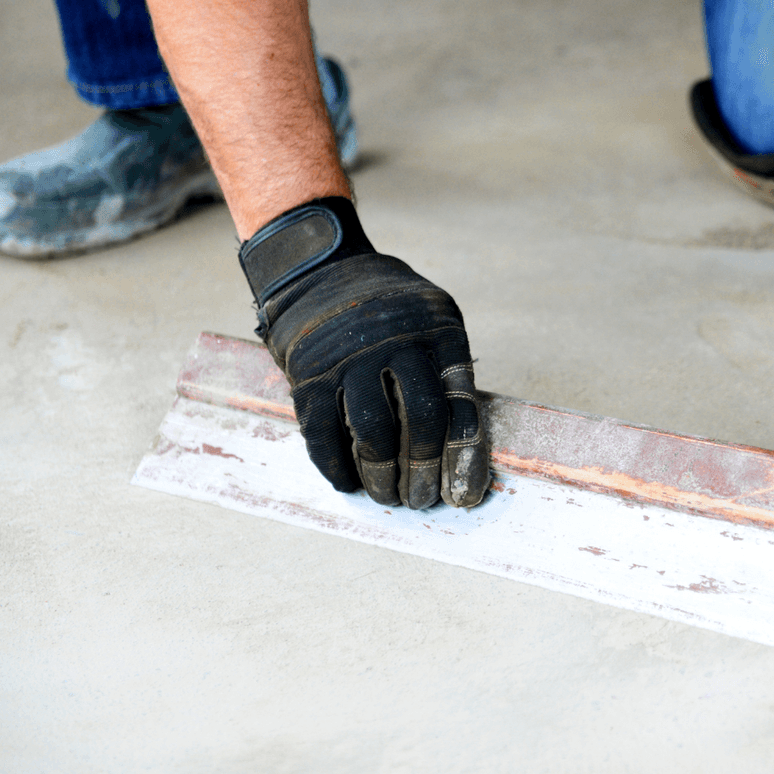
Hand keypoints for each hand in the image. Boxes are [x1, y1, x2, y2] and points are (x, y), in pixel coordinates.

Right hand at [238, 197, 489, 508]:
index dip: (464, 454)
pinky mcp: (309, 375)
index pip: (460, 401)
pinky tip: (351, 484)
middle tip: (423, 500)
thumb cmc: (394, 312)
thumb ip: (449, 374)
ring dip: (384, 476)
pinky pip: (324, 433)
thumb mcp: (435, 321)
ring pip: (373, 432)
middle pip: (420, 420)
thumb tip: (463, 455)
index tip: (464, 493)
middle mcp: (395, 343)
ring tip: (391, 497)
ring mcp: (349, 360)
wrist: (321, 273)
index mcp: (437, 332)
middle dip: (425, 470)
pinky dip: (338, 466)